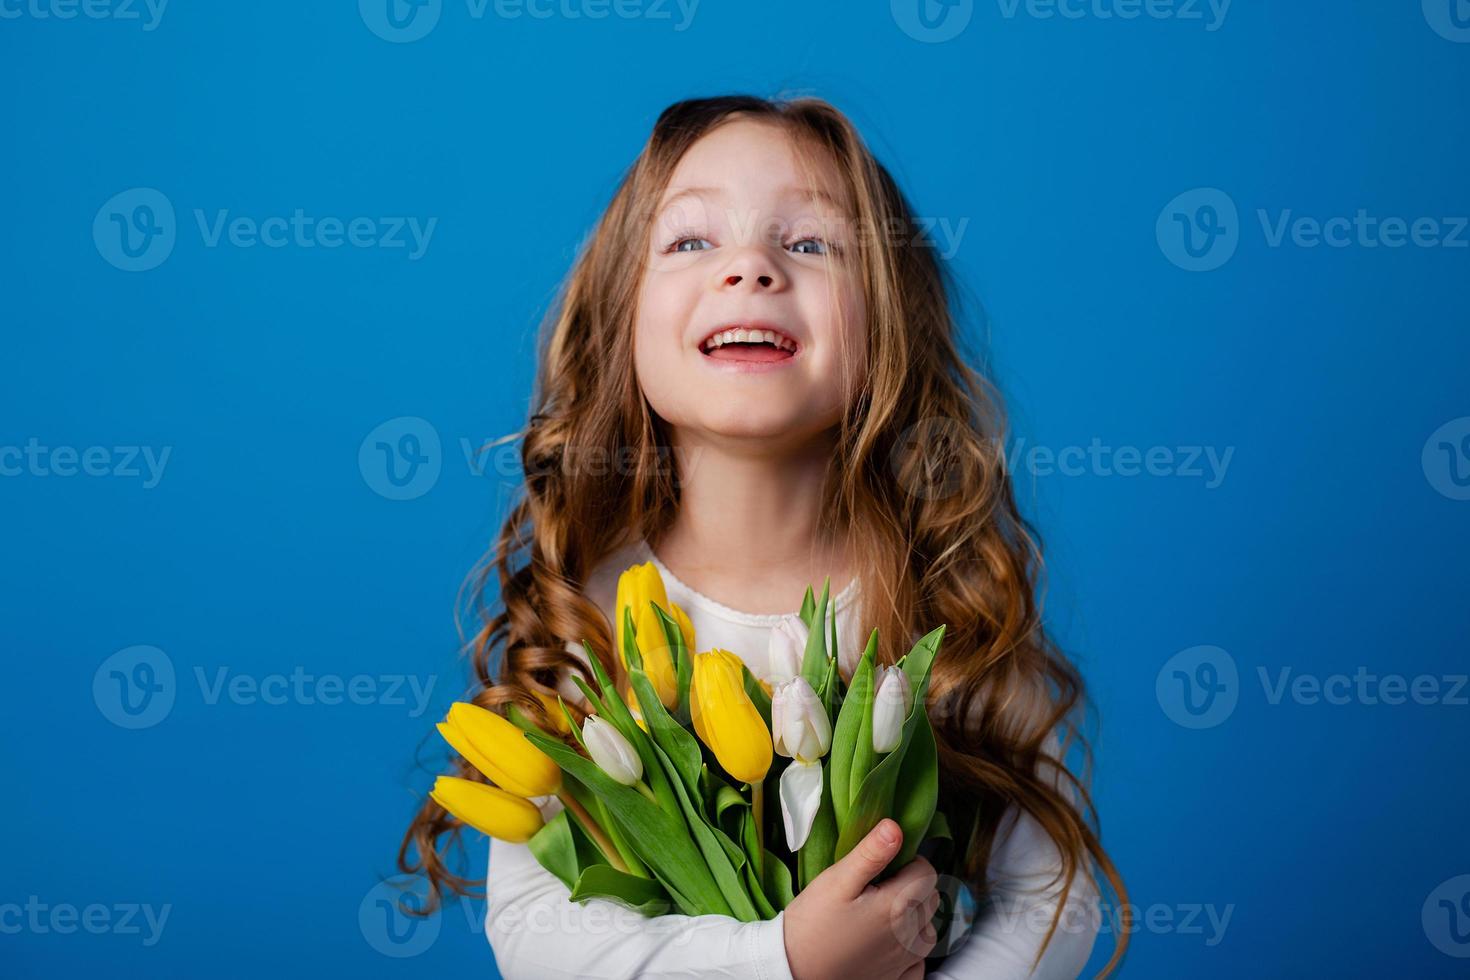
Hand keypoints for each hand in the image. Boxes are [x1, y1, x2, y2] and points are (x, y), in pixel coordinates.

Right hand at [783, 818, 940, 979]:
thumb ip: (871, 853)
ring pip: (928, 930)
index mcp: (897, 906)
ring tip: (883, 912)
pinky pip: (919, 962)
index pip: (927, 872)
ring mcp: (903, 962)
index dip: (909, 860)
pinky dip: (911, 950)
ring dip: (915, 917)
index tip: (885, 863)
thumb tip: (895, 828)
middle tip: (880, 885)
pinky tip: (889, 943)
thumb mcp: (836, 880)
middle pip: (930, 899)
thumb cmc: (811, 924)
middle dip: (913, 885)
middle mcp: (908, 936)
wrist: (793, 971)